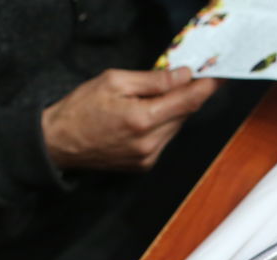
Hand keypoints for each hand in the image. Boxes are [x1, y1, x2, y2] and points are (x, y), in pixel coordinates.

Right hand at [41, 68, 218, 172]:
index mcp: (142, 119)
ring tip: (151, 100)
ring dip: (172, 112)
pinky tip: (144, 118)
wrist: (60, 142)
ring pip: (176, 128)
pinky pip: (165, 140)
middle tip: (181, 80)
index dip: (205, 88)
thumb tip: (183, 76)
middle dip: (185, 97)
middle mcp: (150, 142)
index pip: (187, 102)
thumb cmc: (82, 108)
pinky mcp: (145, 165)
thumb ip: (153, 80)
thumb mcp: (114, 81)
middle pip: (184, 115)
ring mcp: (149, 157)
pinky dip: (162, 126)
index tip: (216, 78)